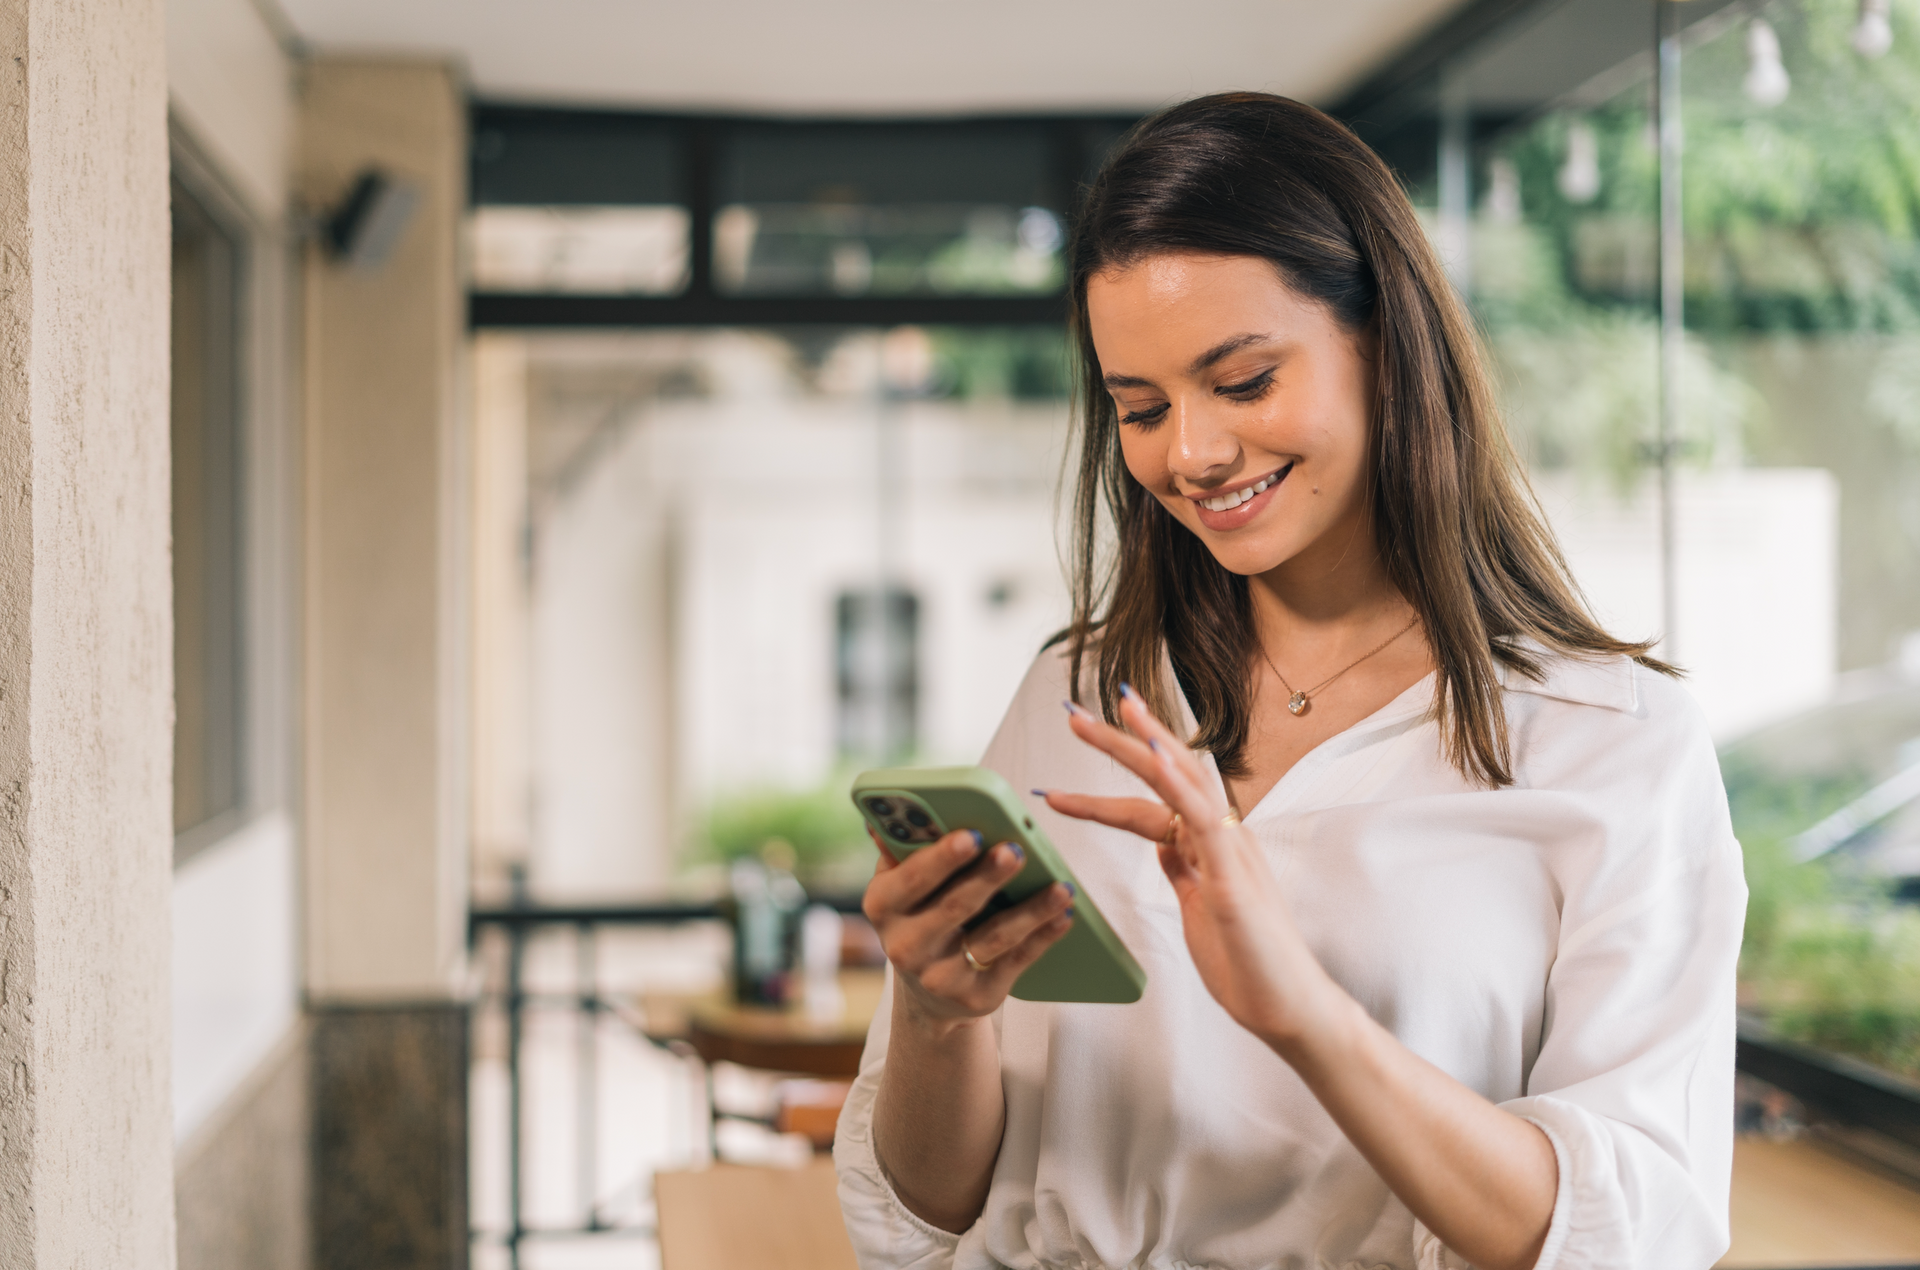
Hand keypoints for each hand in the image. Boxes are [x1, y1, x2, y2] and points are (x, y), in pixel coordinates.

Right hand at [861, 827, 1075, 1030]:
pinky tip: (1064, 915)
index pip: (912, 879)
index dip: (942, 858)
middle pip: (954, 907)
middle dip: (988, 877)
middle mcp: (906, 945)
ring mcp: (941, 976)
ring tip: (1060, 887)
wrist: (926, 993)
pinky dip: (1043, 937)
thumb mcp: (899, 886)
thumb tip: (894, 812)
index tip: (972, 834)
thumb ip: (902, 849)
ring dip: (1030, 910)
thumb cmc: (919, 916)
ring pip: (993, 937)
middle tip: (1017, 850)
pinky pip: (1016, 961)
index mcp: (883, 906)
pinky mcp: (976, 996)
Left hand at [1041, 690, 1343, 1049]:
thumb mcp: (1200, 907)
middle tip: (1074, 713)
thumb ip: (1183, 871)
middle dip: (1119, 740)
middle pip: (1166, 773)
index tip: (1081, 738)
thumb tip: (1162, 844)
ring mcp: (1231, 851)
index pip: (1155, 793)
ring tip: (1108, 713)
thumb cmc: (1248, 964)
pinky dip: (1177, 783)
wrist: (1288, 1008)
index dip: (1118, 768)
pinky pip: (1203, 819)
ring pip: (1184, 782)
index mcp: (1210, 843)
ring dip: (1143, 745)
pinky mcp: (1233, 876)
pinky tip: (1154, 757)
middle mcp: (1222, 836)